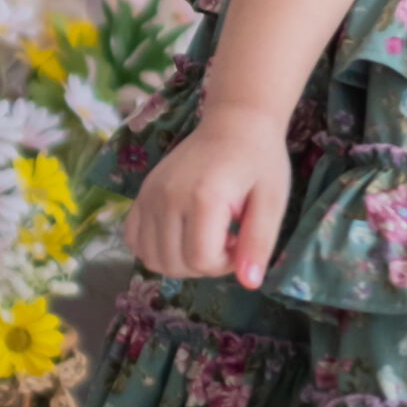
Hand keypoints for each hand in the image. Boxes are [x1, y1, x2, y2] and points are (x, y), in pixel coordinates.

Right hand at [122, 104, 291, 289]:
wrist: (234, 123)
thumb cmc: (259, 160)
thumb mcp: (272, 201)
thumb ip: (259, 242)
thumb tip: (249, 283)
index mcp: (203, 197)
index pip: (201, 260)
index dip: (225, 264)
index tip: (240, 241)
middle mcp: (168, 197)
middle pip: (174, 264)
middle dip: (204, 264)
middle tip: (226, 238)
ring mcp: (149, 195)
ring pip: (151, 258)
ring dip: (180, 260)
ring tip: (205, 236)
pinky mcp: (141, 194)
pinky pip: (134, 239)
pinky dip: (155, 248)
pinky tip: (180, 234)